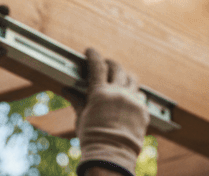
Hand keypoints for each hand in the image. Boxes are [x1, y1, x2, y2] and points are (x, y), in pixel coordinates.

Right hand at [73, 48, 148, 174]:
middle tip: (106, 64)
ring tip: (120, 78)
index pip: (97, 66)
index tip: (90, 50)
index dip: (93, 55)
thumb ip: (77, 100)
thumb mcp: (82, 118)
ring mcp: (132, 100)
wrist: (111, 157)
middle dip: (110, 63)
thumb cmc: (92, 138)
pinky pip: (139, 96)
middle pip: (117, 68)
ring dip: (125, 76)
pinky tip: (128, 100)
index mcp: (100, 93)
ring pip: (132, 79)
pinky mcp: (143, 110)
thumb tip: (66, 89)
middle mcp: (118, 93)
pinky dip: (132, 95)